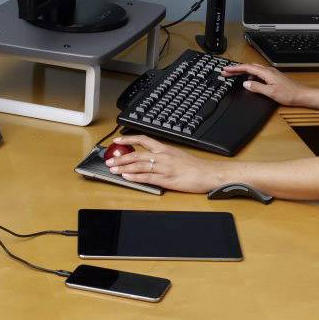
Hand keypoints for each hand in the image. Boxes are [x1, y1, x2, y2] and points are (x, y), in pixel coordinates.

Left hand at [104, 135, 221, 192]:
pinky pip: (147, 177)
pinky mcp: (166, 180)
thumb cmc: (196, 166)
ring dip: (124, 167)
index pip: (144, 140)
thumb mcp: (178, 155)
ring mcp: (164, 168)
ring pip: (139, 165)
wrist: (208, 173)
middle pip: (137, 154)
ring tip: (113, 169)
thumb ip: (164, 155)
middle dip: (121, 157)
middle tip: (109, 160)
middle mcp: (163, 156)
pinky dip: (135, 177)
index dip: (129, 139)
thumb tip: (151, 158)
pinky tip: (127, 177)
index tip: (118, 140)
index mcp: (166, 148)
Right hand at [221, 63, 307, 106]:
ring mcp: (271, 74)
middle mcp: (268, 71)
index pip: (247, 68)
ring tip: (234, 76)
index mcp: (266, 73)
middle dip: (236, 69)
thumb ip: (257, 87)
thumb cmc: (289, 94)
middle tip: (226, 72)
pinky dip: (250, 75)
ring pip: (253, 70)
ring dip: (242, 72)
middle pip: (249, 67)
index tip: (226, 70)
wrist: (301, 95)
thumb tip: (245, 84)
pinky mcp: (273, 77)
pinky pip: (258, 73)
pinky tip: (248, 81)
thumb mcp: (270, 92)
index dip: (235, 69)